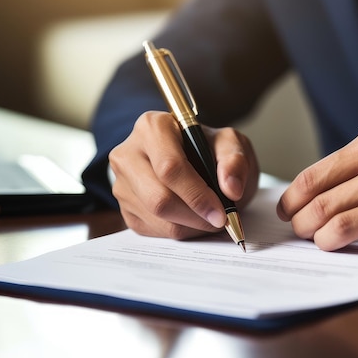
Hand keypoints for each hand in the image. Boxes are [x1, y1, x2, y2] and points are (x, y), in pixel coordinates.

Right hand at [109, 111, 258, 238]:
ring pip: (157, 218)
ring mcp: (122, 183)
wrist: (196, 160)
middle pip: (158, 198)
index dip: (197, 194)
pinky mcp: (125, 209)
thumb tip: (231, 189)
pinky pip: (154, 230)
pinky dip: (180, 230)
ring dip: (191, 226)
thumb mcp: (230, 143)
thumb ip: (235, 160)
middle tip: (219, 221)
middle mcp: (129, 154)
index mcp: (153, 127)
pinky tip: (194, 219)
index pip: (170, 167)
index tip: (221, 212)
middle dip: (195, 216)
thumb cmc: (210, 148)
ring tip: (210, 217)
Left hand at [277, 125, 357, 249]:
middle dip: (296, 216)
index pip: (315, 171)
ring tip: (313, 240)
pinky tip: (331, 245)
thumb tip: (323, 196)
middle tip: (296, 231)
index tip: (288, 211)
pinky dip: (329, 240)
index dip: (293, 196)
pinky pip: (346, 226)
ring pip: (324, 209)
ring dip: (308, 231)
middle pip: (313, 190)